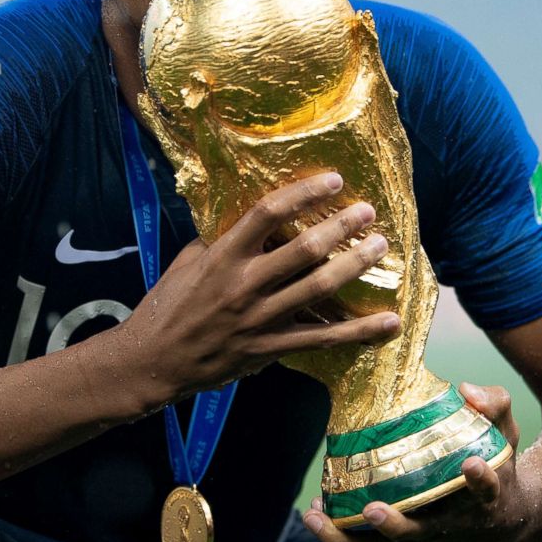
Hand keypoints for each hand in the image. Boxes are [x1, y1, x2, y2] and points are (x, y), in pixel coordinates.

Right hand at [120, 172, 400, 398]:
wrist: (153, 361)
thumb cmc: (168, 305)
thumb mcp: (189, 261)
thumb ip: (222, 240)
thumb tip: (257, 221)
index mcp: (222, 256)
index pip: (267, 213)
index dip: (303, 193)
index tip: (334, 180)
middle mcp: (244, 284)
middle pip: (303, 249)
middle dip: (341, 227)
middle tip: (368, 212)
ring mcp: (260, 319)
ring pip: (318, 288)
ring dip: (355, 265)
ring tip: (380, 247)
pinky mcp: (270, 349)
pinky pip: (323, 339)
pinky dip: (359, 332)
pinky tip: (389, 322)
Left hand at [303, 383, 531, 541]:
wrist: (501, 518)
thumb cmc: (498, 463)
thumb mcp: (504, 432)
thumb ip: (493, 405)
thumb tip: (467, 390)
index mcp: (485, 497)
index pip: (488, 489)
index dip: (481, 479)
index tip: (472, 464)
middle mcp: (452, 525)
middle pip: (422, 533)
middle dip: (396, 525)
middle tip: (373, 510)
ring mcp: (425, 537)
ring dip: (347, 536)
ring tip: (314, 516)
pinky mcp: (404, 541)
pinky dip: (342, 534)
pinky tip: (314, 513)